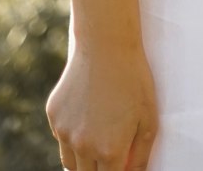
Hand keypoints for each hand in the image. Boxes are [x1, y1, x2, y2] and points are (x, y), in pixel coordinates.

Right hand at [46, 41, 159, 170]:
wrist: (106, 44)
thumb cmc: (134, 80)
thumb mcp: (148, 120)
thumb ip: (140, 157)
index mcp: (109, 152)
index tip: (119, 165)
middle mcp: (83, 146)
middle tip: (108, 154)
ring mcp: (64, 131)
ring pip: (70, 163)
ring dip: (82, 159)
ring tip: (97, 137)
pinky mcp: (53, 115)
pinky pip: (61, 137)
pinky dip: (71, 135)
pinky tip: (86, 113)